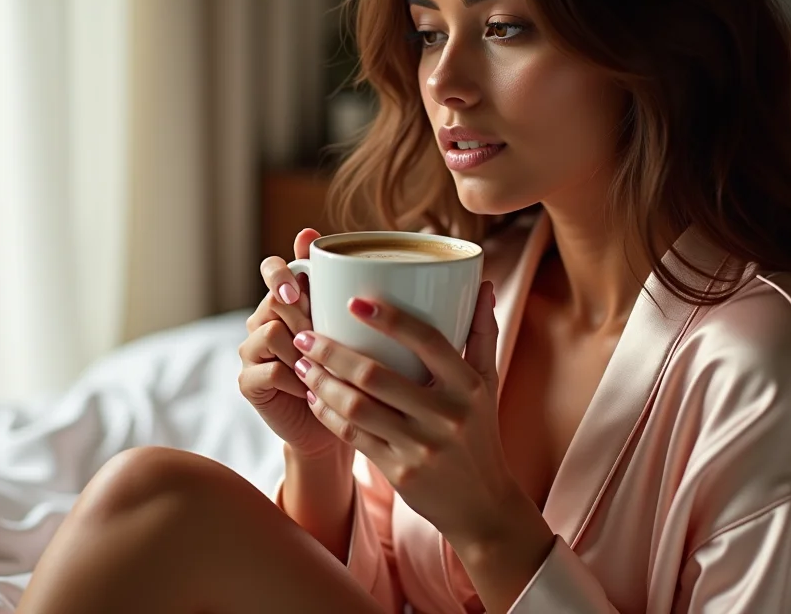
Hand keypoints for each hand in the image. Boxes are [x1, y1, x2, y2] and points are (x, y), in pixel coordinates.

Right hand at [237, 228, 348, 460]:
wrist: (334, 425)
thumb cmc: (346, 372)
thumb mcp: (349, 329)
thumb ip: (336, 289)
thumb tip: (318, 235)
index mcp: (286, 302)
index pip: (272, 268)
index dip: (280, 274)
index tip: (297, 292)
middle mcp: (262, 321)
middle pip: (274, 300)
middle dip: (302, 317)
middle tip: (321, 338)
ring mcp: (251, 351)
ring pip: (270, 331)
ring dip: (300, 350)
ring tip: (319, 368)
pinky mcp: (248, 381)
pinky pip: (268, 370)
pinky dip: (295, 380)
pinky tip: (311, 390)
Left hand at [291, 281, 537, 548]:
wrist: (482, 505)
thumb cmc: (480, 433)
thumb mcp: (487, 385)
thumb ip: (482, 334)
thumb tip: (482, 284)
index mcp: (467, 386)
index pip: (427, 340)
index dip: (389, 318)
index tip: (353, 301)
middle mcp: (446, 415)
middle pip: (376, 375)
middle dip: (332, 352)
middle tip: (305, 335)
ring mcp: (421, 446)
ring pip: (356, 407)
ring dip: (322, 382)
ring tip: (303, 364)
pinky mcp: (399, 471)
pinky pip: (353, 436)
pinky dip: (328, 413)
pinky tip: (313, 396)